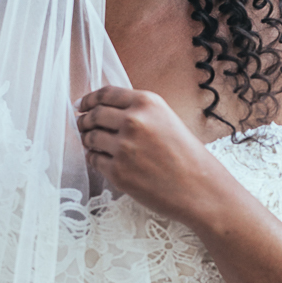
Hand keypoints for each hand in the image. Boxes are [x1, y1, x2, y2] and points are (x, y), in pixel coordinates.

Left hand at [76, 86, 218, 222]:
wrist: (200, 187)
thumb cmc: (186, 155)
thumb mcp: (165, 118)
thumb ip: (137, 111)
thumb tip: (101, 109)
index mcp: (146, 102)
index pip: (105, 94)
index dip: (88, 99)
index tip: (81, 105)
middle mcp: (134, 121)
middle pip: (93, 115)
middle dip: (84, 121)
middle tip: (82, 126)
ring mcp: (124, 147)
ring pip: (90, 138)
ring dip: (88, 140)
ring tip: (94, 144)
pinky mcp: (118, 172)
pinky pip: (93, 160)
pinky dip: (94, 158)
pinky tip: (102, 160)